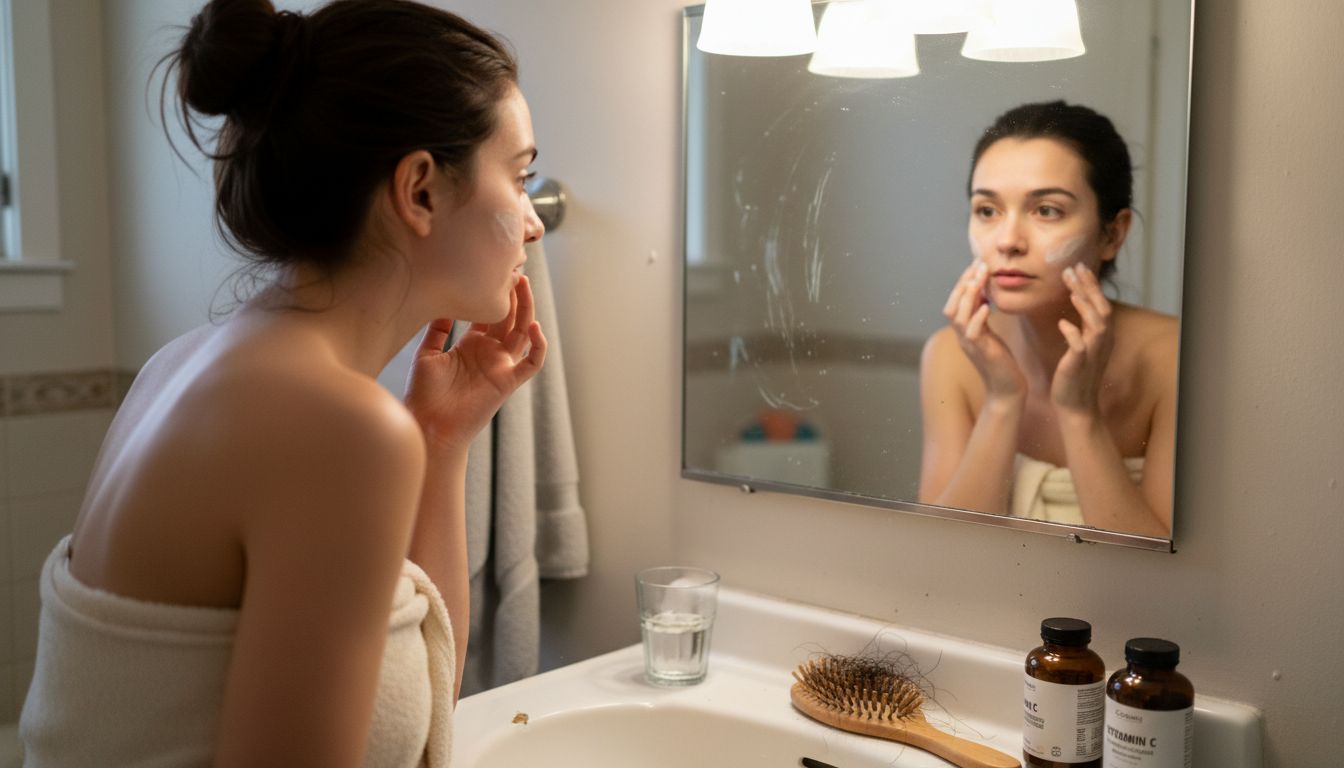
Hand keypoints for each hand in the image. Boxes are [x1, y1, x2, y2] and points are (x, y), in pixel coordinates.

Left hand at [403, 275, 546, 450]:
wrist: (428, 424)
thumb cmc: (424, 394)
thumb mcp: (427, 354)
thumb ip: (437, 329)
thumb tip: (441, 301)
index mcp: (472, 345)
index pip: (491, 314)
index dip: (496, 294)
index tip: (495, 271)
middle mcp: (490, 353)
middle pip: (510, 318)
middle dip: (514, 295)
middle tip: (514, 270)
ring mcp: (501, 366)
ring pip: (523, 333)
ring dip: (526, 310)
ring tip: (524, 286)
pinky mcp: (508, 383)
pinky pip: (531, 363)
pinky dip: (537, 346)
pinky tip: (533, 327)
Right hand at [943, 260, 1025, 400]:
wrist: (1007, 388)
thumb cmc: (1001, 361)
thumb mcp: (990, 334)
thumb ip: (983, 317)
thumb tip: (983, 295)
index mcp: (964, 330)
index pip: (956, 301)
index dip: (964, 281)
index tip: (977, 263)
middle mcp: (962, 336)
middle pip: (952, 306)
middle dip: (964, 283)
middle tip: (979, 265)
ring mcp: (969, 345)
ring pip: (958, 317)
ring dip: (968, 296)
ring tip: (979, 280)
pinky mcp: (981, 353)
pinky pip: (973, 333)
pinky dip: (978, 318)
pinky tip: (988, 306)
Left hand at [1051, 264, 1112, 418]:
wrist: (1074, 405)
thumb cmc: (1073, 375)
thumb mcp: (1079, 347)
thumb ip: (1080, 328)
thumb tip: (1073, 309)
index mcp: (1100, 337)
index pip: (1099, 304)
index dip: (1089, 285)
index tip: (1077, 267)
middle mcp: (1101, 342)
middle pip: (1101, 308)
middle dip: (1088, 287)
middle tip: (1073, 268)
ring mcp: (1092, 354)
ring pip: (1096, 324)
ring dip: (1085, 305)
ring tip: (1072, 289)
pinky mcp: (1079, 365)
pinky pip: (1080, 346)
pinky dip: (1073, 333)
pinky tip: (1062, 322)